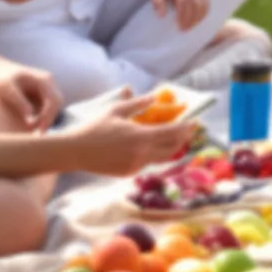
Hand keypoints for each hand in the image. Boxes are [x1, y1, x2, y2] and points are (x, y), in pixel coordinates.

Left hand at [0, 55, 60, 130]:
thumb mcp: (5, 89)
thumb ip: (18, 101)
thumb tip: (30, 116)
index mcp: (44, 79)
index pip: (54, 101)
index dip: (48, 118)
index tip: (38, 131)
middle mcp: (48, 82)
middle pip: (57, 105)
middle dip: (48, 120)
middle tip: (35, 135)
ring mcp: (45, 87)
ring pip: (53, 107)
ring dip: (45, 120)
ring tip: (31, 132)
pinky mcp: (39, 93)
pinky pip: (46, 107)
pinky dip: (40, 117)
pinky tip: (29, 126)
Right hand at [69, 92, 194, 175]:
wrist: (76, 151)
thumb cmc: (95, 127)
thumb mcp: (116, 110)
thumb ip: (138, 104)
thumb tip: (154, 97)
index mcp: (140, 136)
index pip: (171, 133)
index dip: (185, 127)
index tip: (195, 122)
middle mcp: (142, 153)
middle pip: (172, 148)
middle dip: (183, 138)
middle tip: (189, 130)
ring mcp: (136, 166)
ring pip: (161, 158)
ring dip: (171, 148)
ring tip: (176, 139)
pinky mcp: (129, 173)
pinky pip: (147, 163)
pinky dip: (154, 154)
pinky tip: (153, 147)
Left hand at [148, 0, 209, 32]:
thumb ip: (157, 1)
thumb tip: (162, 16)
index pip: (184, 0)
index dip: (183, 15)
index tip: (179, 26)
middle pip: (196, 4)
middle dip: (190, 19)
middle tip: (184, 30)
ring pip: (204, 5)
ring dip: (197, 18)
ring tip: (189, 27)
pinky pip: (207, 3)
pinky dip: (202, 14)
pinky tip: (195, 20)